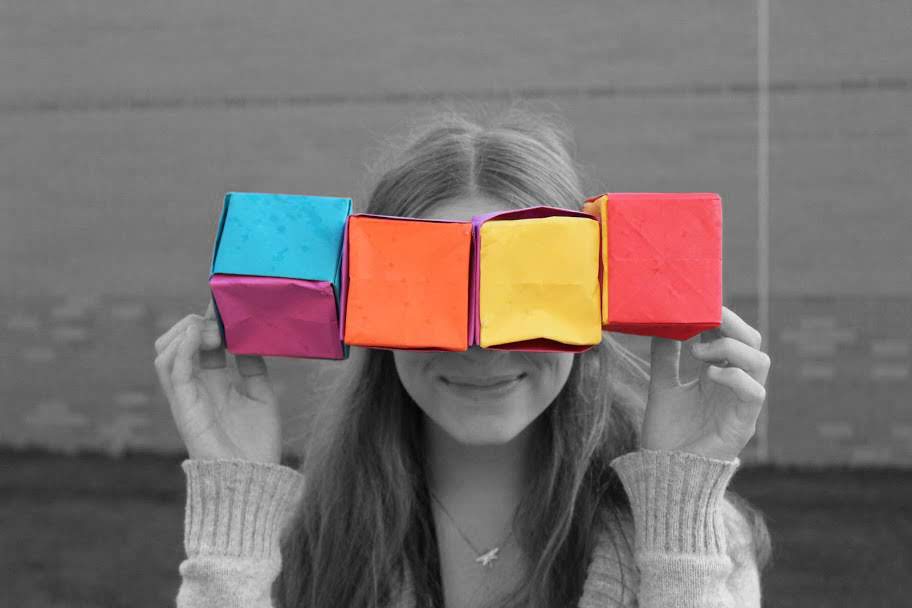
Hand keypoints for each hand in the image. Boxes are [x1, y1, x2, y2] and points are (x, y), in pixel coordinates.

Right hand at [153, 301, 281, 463]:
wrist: (254, 479)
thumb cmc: (257, 445)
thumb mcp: (261, 397)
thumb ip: (253, 369)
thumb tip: (252, 340)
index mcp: (212, 384)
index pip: (198, 344)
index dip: (208, 322)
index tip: (223, 304)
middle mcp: (194, 388)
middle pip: (175, 344)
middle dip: (194, 324)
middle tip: (220, 321)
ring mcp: (186, 397)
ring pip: (165, 353)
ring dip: (186, 332)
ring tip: (212, 328)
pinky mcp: (184, 407)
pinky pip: (173, 371)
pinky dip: (182, 348)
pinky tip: (197, 333)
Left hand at [641, 306, 770, 461]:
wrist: (664, 475)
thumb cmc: (667, 435)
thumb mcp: (662, 387)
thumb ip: (666, 358)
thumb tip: (661, 323)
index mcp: (717, 374)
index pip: (731, 336)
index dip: (721, 317)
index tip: (700, 303)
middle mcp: (733, 386)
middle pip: (752, 342)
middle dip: (733, 323)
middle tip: (707, 315)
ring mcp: (741, 403)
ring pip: (760, 361)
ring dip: (732, 348)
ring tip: (700, 351)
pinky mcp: (743, 424)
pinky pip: (754, 392)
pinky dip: (735, 376)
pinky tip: (710, 375)